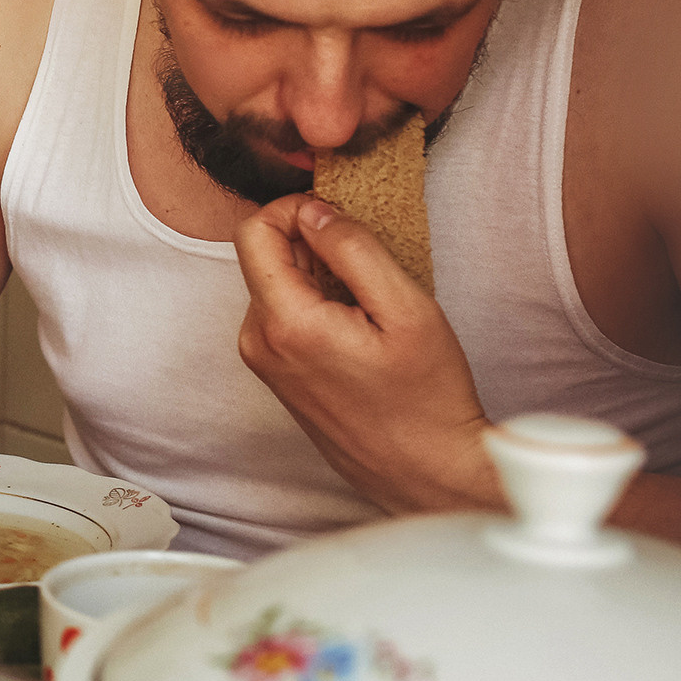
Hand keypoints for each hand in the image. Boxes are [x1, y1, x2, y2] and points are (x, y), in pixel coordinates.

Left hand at [235, 195, 498, 514]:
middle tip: (367, 271)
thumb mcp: (406, 309)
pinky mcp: (275, 373)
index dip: (294, 210)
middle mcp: (258, 343)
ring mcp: (263, 362)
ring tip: (368, 308)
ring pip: (275, 284)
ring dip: (316, 277)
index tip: (338, 218)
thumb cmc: (426, 398)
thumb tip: (313, 211)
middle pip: (263, 257)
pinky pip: (282, 314)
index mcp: (284, 324)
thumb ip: (353, 250)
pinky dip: (315, 304)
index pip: (253, 232)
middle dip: (311, 247)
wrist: (425, 471)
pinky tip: (358, 330)